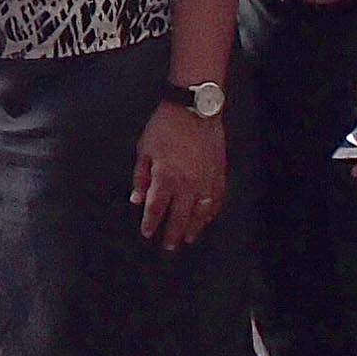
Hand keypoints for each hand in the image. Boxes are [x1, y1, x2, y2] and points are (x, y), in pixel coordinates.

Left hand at [132, 103, 228, 248]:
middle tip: (168, 247)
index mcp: (166, 178)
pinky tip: (207, 218)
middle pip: (180, 217)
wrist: (195, 108)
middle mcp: (187, 184)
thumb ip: (140, 177)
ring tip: (189, 238)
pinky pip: (217, 199)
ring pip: (201, 213)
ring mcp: (206, 180)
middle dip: (172, 234)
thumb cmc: (165, 126)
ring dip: (194, 228)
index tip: (147, 233)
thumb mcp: (145, 149)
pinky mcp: (219, 173)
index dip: (151, 224)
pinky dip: (212, 212)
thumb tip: (137, 200)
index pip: (157, 209)